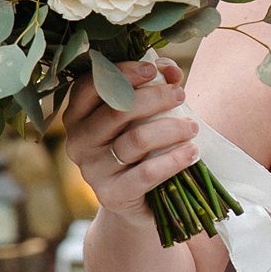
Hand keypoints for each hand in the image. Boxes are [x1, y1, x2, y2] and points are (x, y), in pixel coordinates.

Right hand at [62, 58, 198, 217]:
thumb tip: (170, 69)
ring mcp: (92, 170)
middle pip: (118, 110)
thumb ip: (154, 84)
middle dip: (155, 98)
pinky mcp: (112, 195)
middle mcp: (78, 141)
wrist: (138, 202)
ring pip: (136, 140)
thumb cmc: (140, 148)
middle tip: (180, 95)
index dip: (123, 72)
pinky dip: (174, 160)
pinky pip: (146, 173)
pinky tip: (192, 152)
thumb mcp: (143, 114)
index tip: (153, 69)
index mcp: (78, 115)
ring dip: (171, 128)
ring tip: (192, 127)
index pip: (92, 85)